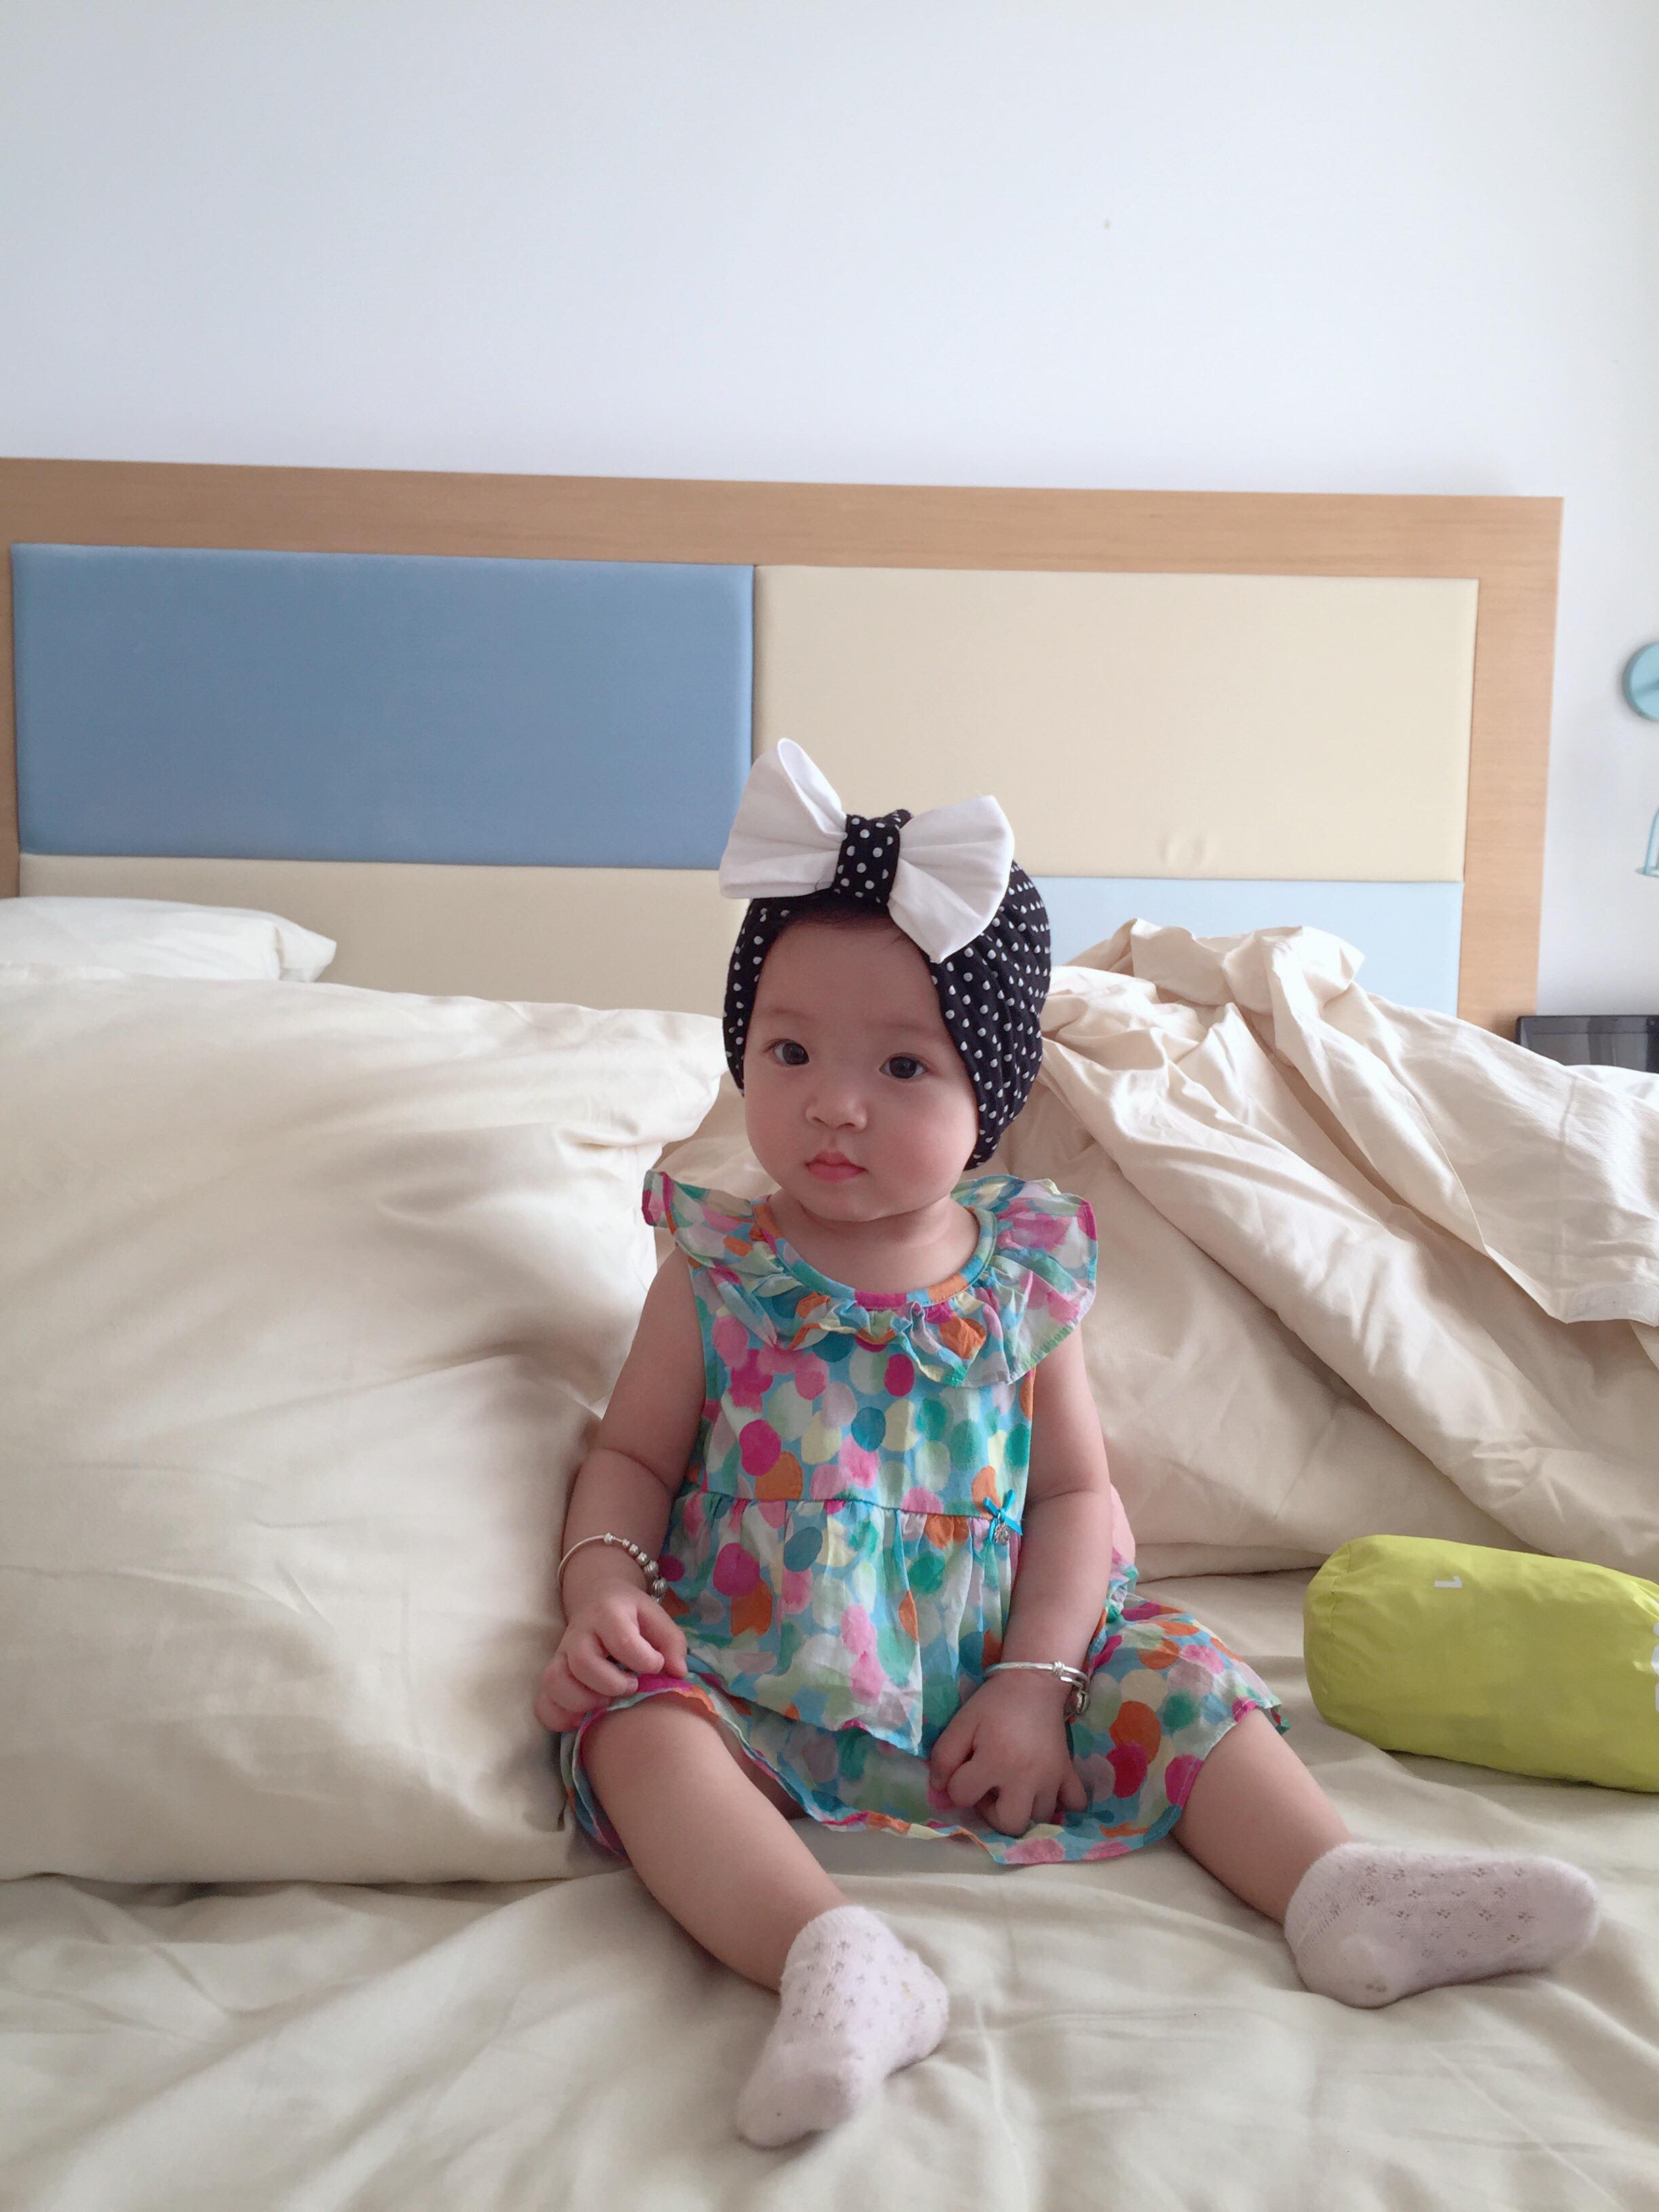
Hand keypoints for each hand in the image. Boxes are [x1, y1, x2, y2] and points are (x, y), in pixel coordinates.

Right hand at [534, 1583, 688, 1732]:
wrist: (597, 1599)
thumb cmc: (631, 1615)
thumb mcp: (656, 1617)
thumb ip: (671, 1642)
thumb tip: (677, 1672)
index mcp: (608, 1614)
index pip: (622, 1640)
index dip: (643, 1660)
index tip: (655, 1665)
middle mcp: (579, 1633)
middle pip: (583, 1663)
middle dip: (612, 1684)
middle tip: (630, 1686)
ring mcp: (561, 1654)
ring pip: (556, 1681)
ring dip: (583, 1701)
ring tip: (605, 1704)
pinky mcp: (553, 1674)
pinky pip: (543, 1701)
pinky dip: (559, 1716)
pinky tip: (582, 1719)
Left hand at [928, 1672, 1089, 1835]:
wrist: (1032, 1682)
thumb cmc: (994, 1703)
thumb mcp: (961, 1723)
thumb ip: (944, 1757)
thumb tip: (939, 1789)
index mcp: (995, 1762)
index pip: (963, 1796)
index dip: (957, 1785)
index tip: (965, 1769)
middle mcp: (1026, 1777)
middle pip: (1010, 1824)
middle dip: (994, 1813)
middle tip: (990, 1788)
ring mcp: (1052, 1778)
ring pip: (1039, 1818)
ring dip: (1024, 1808)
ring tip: (1014, 1785)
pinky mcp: (1068, 1772)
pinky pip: (1075, 1803)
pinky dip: (1062, 1803)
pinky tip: (1046, 1789)